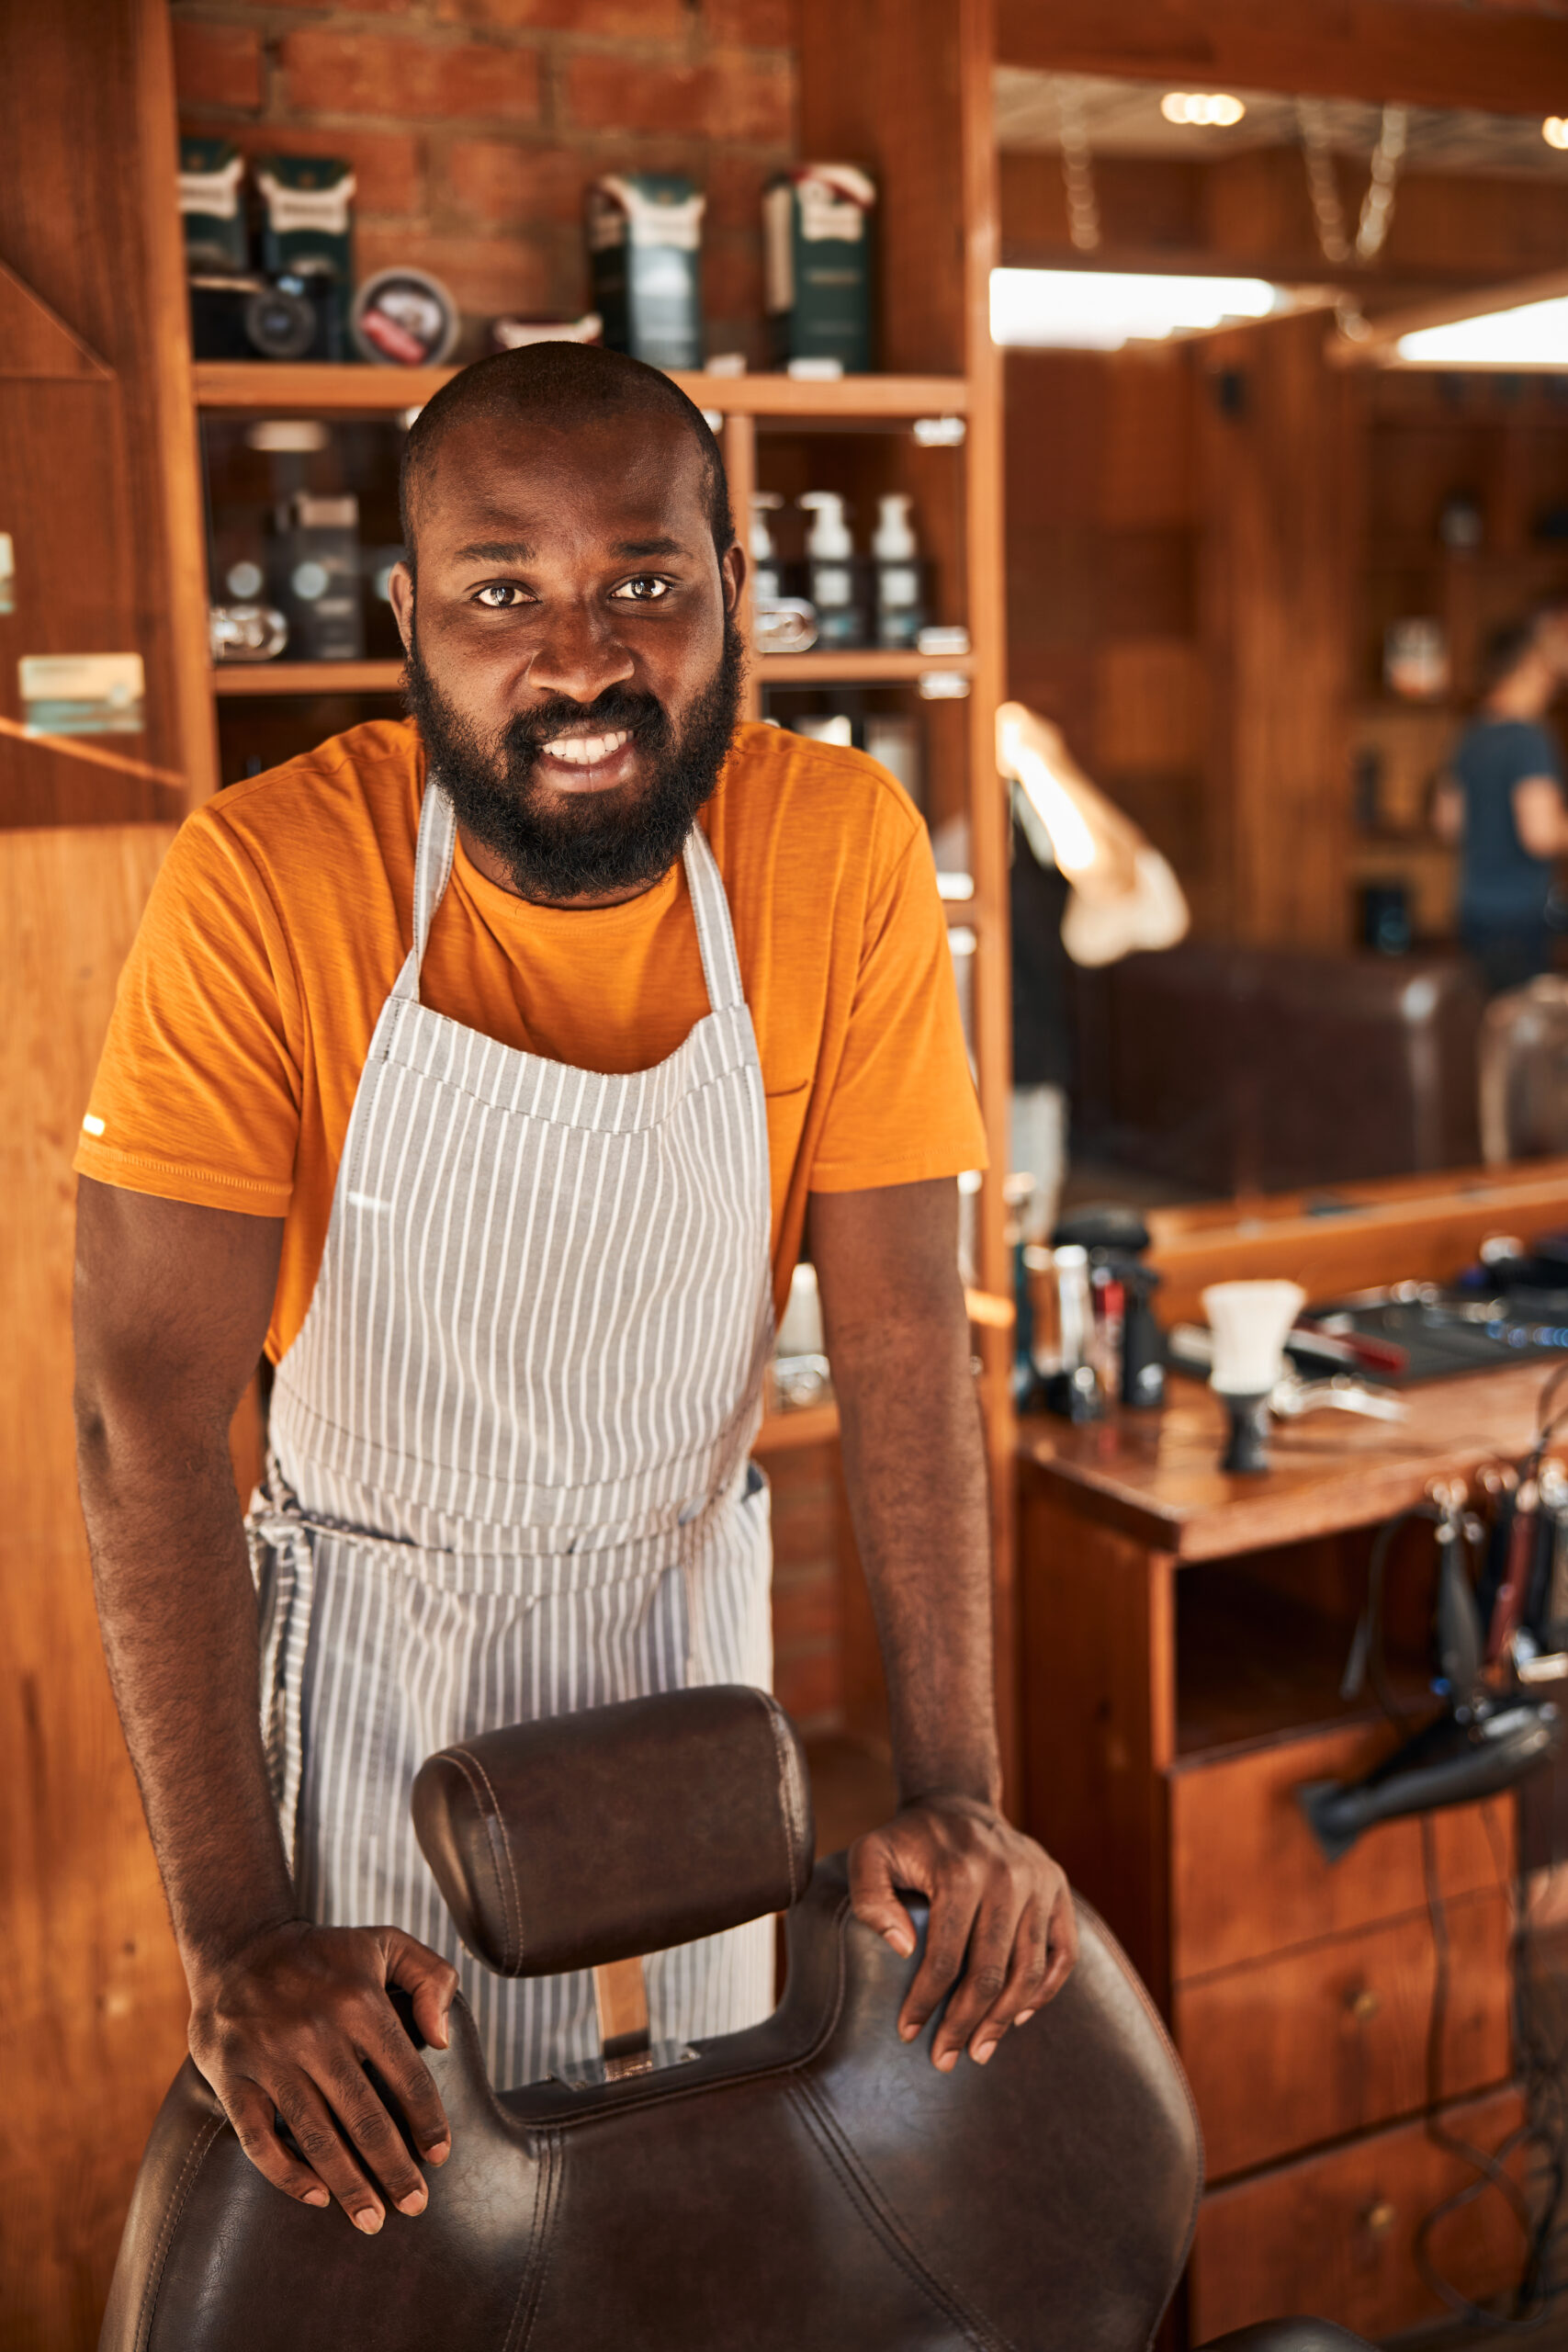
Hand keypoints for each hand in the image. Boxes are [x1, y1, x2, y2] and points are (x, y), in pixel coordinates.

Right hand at [188, 1920, 458, 2232]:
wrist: (239, 1945)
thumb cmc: (325, 1955)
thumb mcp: (387, 1944)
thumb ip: (432, 1979)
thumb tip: (442, 2039)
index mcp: (360, 2002)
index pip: (406, 2075)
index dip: (427, 2121)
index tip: (439, 2157)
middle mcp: (316, 2032)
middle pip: (364, 2118)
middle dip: (394, 2169)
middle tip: (415, 2204)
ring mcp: (271, 2058)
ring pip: (316, 2137)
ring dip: (348, 2185)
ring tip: (372, 2219)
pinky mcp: (233, 2078)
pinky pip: (260, 2140)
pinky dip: (287, 2174)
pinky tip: (317, 2196)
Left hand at [849, 1795, 1075, 2070]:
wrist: (958, 1801)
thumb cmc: (909, 1839)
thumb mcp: (870, 1854)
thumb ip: (871, 1899)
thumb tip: (903, 1950)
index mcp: (961, 1872)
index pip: (945, 1958)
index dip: (926, 2003)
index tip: (908, 2032)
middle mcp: (1008, 1876)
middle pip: (991, 1973)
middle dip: (965, 2024)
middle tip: (945, 2058)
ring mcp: (1040, 1883)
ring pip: (1031, 1971)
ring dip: (1004, 2020)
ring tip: (979, 2049)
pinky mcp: (1058, 1889)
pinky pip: (1062, 1955)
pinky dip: (1045, 1993)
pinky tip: (1017, 2017)